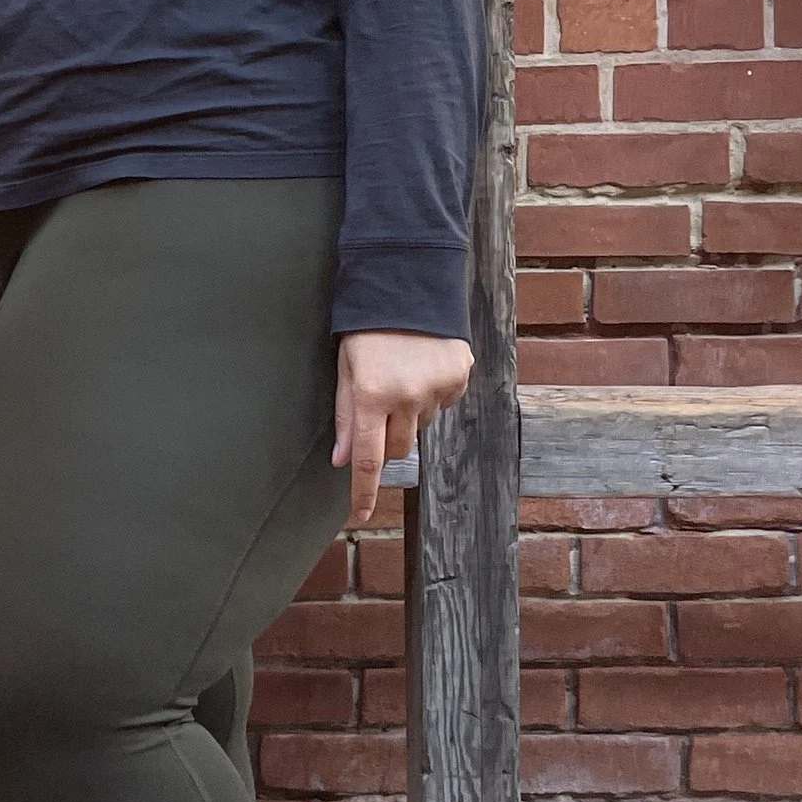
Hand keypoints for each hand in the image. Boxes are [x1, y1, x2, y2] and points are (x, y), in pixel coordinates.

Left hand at [334, 330, 472, 527]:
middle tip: (378, 406)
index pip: (367, 458)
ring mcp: (437, 388)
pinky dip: (430, 394)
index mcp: (372, 395)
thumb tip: (343, 460)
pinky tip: (421, 366)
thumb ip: (346, 417)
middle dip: (384, 439)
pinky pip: (442, 403)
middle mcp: (407, 397)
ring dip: (408, 413)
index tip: (358, 515)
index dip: (363, 491)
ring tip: (400, 373)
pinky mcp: (459, 377)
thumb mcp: (346, 368)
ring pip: (419, 426)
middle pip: (396, 448)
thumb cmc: (367, 328)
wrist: (409, 286)